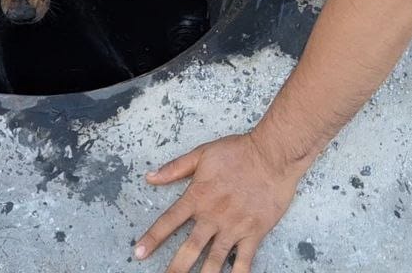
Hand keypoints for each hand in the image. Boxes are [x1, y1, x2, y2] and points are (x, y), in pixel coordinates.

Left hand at [134, 133, 304, 272]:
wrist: (273, 155)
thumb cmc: (238, 151)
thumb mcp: (201, 154)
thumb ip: (175, 168)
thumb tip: (150, 177)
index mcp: (197, 197)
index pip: (168, 221)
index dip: (152, 238)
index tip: (138, 253)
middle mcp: (213, 216)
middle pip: (189, 249)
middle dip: (176, 268)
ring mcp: (234, 227)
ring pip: (214, 261)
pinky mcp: (254, 232)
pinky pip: (244, 260)